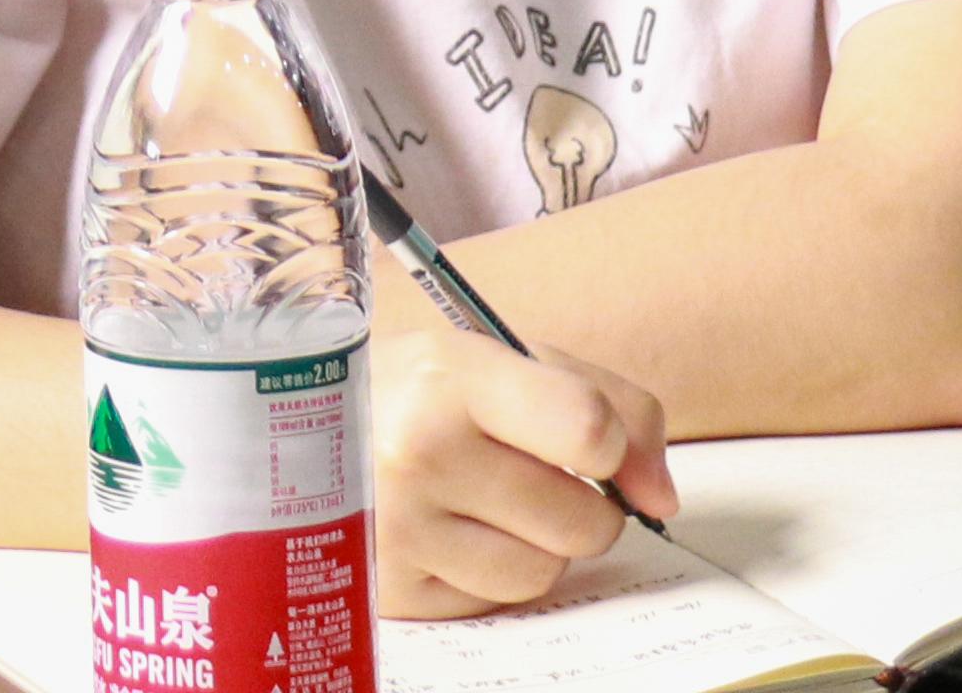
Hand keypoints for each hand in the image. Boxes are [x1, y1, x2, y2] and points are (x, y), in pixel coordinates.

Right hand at [369, 322, 670, 618]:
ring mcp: (400, 528)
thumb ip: (611, 406)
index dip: (615, 447)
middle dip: (582, 504)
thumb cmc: (423, 391)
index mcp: (452, 376)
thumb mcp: (507, 360)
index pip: (588, 428)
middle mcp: (419, 452)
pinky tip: (452, 532)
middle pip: (583, 519)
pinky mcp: (393, 589)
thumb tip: (662, 498)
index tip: (595, 447)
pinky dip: (491, 574)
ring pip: (545, 571)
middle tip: (534, 473)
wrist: (299, 429)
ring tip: (487, 502)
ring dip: (538, 545)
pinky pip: (496, 601)